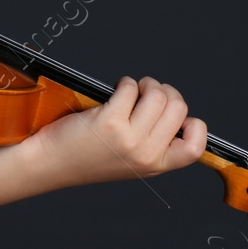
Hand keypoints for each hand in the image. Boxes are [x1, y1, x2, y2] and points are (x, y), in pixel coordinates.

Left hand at [22, 76, 207, 188]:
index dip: (194, 125)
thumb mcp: (130, 161)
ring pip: (158, 94)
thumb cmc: (87, 157)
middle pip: (179, 107)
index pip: (197, 147)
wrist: (50, 164)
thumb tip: (173, 108)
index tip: (177, 117)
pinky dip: (124, 83)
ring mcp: (129, 138)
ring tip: (130, 90)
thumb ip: (154, 144)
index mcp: (156, 165)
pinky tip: (114, 90)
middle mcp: (146, 154)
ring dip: (145, 84)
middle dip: (164, 92)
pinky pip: (130, 88)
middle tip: (146, 94)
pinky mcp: (109, 121)